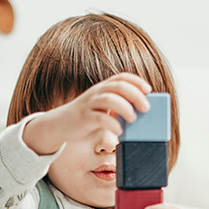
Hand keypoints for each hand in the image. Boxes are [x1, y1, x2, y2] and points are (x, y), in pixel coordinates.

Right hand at [22, 73, 150, 155]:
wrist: (60, 125)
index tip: (149, 90)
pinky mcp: (84, 119)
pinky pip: (100, 118)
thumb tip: (139, 113)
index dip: (136, 81)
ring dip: (125, 108)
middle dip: (135, 95)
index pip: (121, 77)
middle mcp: (96, 93)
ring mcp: (89, 105)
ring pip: (109, 99)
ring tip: (133, 119)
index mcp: (102, 89)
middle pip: (118, 87)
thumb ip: (116, 107)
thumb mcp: (101, 108)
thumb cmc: (85, 118)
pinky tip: (119, 131)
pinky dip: (112, 124)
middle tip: (146, 108)